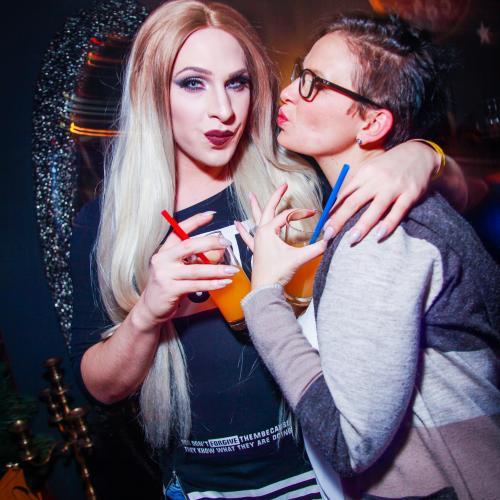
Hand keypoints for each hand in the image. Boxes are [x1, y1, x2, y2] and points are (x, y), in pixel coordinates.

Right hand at [133, 212, 238, 329]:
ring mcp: (165, 274)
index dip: (195, 221)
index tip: (210, 215)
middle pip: (189, 246)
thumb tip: (219, 251)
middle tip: (227, 243)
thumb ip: (193, 259)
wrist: (150, 307)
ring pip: (196, 269)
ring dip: (217, 269)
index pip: (179, 230)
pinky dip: (212, 284)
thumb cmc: (168, 285)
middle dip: (210, 243)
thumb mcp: (177, 268)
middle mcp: (163, 259)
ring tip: (232, 270)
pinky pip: (196, 285)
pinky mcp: (170, 289)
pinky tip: (223, 283)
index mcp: (165, 250)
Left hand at [235, 184, 329, 288]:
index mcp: (268, 231)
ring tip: (251, 196)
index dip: (301, 213)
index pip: (287, 216)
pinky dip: (243, 230)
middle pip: (269, 210)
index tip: (313, 214)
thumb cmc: (277, 273)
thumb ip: (316, 248)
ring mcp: (257, 241)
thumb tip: (330, 239)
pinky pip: (248, 236)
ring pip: (256, 220)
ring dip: (255, 208)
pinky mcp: (256, 250)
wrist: (264, 289)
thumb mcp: (298, 258)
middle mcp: (261, 233)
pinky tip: (238, 224)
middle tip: (283, 186)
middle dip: (276, 197)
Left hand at [326, 140, 436, 243]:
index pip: (344, 195)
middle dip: (339, 220)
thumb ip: (356, 186)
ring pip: (374, 209)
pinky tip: (378, 236)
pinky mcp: (410, 194)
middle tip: (328, 236)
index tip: (323, 226)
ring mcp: (394, 187)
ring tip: (351, 240)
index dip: (333, 212)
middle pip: (353, 202)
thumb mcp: (371, 170)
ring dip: (361, 226)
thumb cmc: (390, 166)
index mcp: (364, 173)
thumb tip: (336, 206)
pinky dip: (388, 224)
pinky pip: (397, 212)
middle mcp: (377, 179)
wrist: (420, 153)